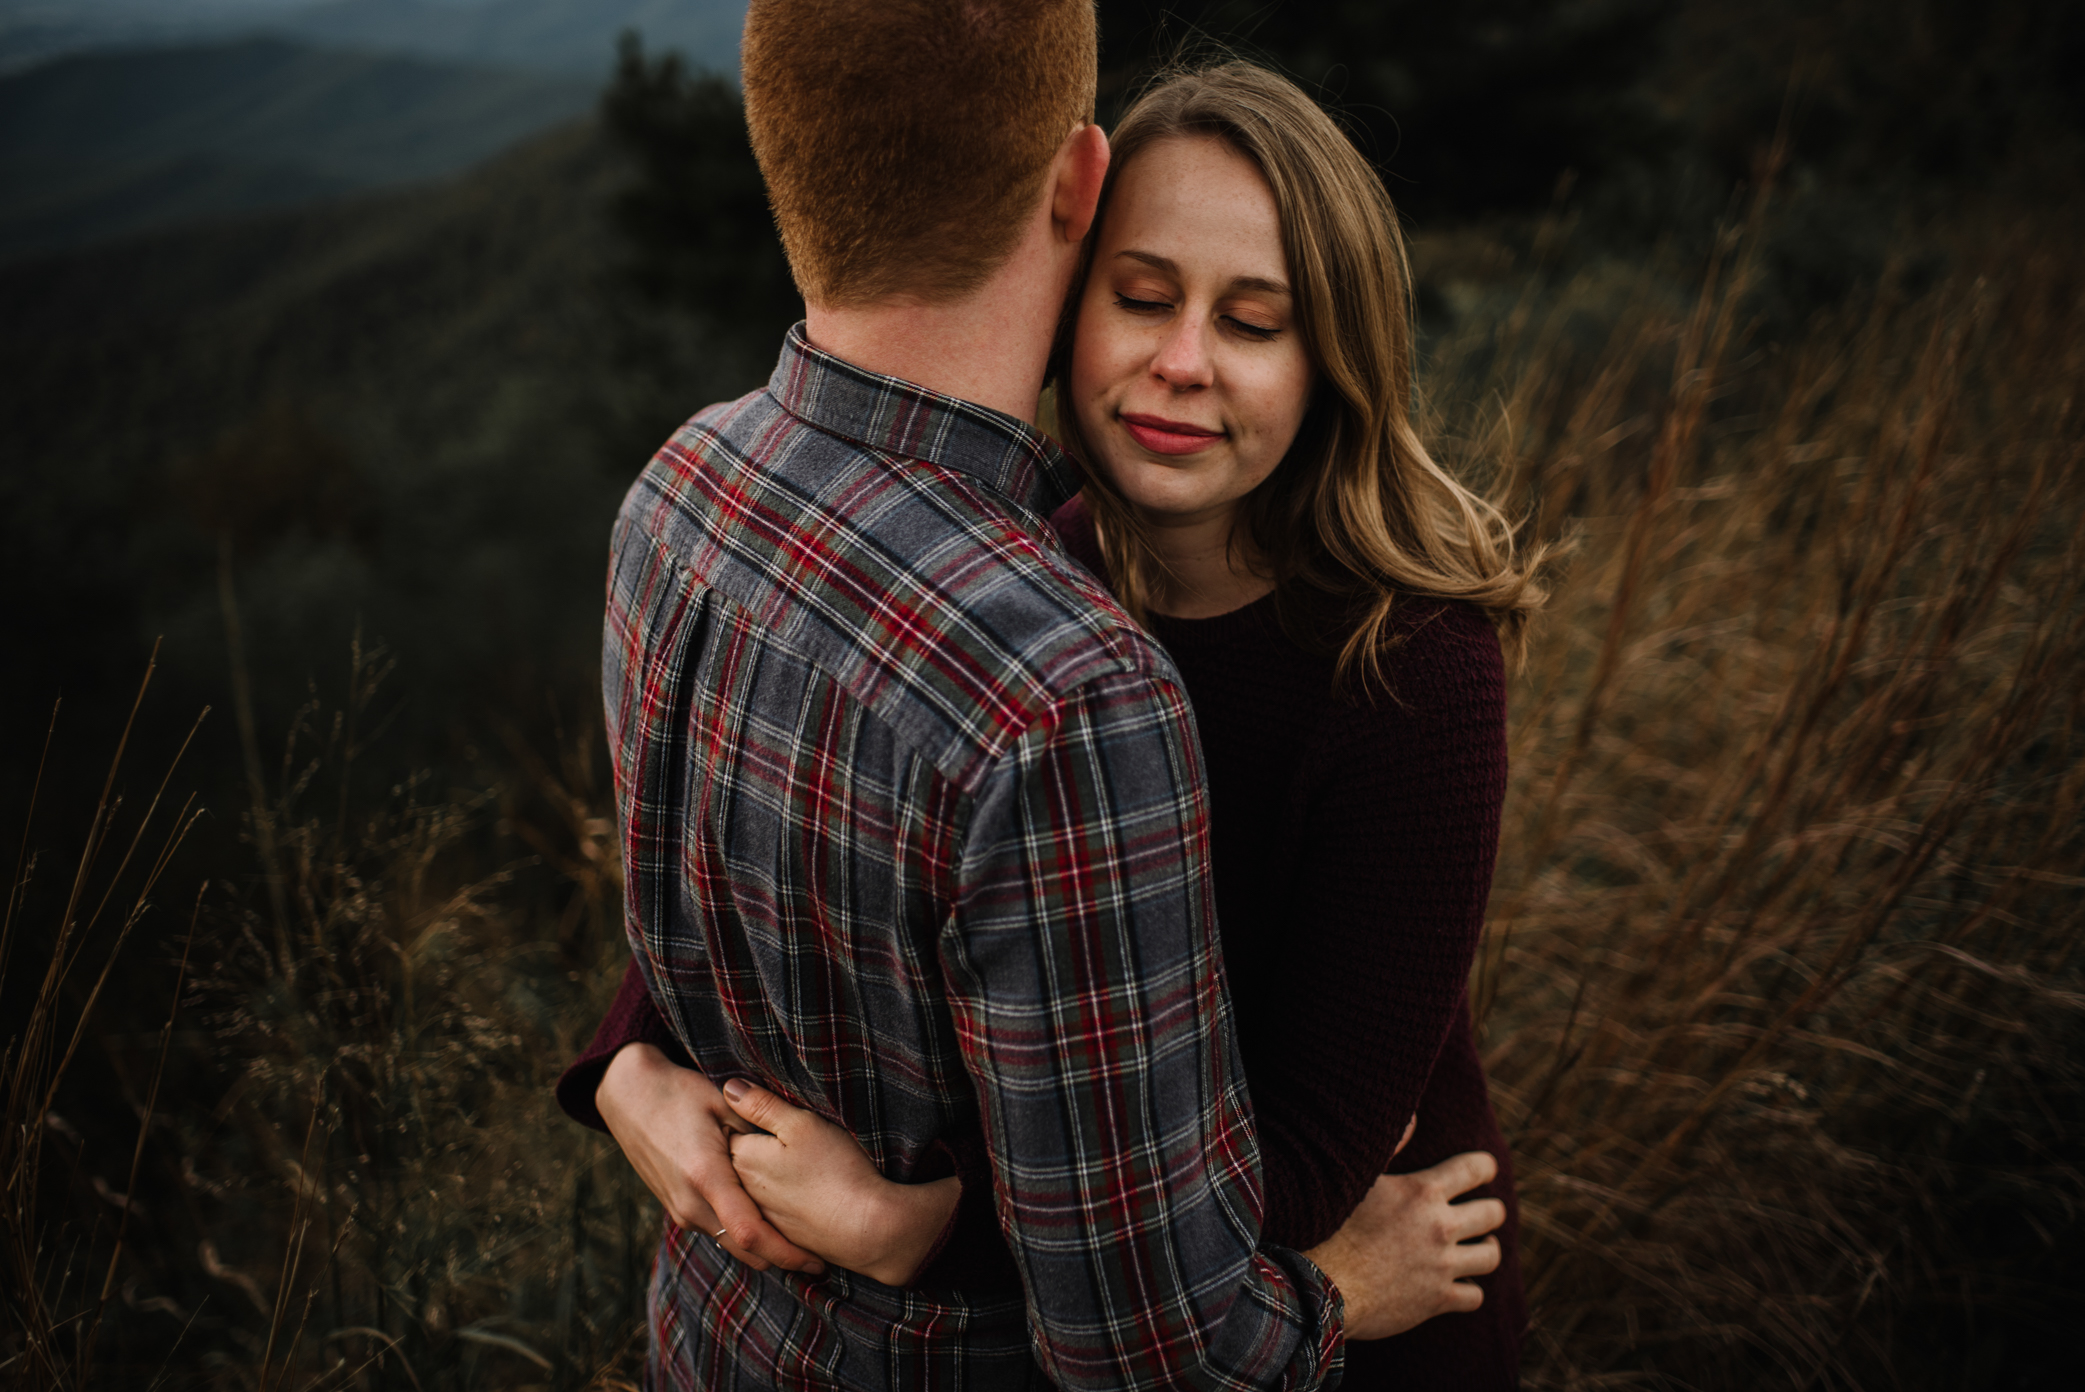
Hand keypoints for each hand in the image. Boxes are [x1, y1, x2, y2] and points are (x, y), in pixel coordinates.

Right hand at [595, 1043, 825, 1274]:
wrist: (630, 1096)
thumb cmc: (679, 1093)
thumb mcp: (723, 1102)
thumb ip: (759, 1126)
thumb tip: (800, 1146)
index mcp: (706, 1176)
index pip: (750, 1232)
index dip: (786, 1253)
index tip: (817, 1260)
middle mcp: (690, 1203)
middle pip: (744, 1250)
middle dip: (781, 1259)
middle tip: (818, 1259)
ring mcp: (680, 1210)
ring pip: (730, 1244)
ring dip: (763, 1247)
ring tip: (799, 1240)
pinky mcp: (677, 1209)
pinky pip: (717, 1231)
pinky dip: (743, 1234)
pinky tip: (767, 1221)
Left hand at [722, 1078, 959, 1286]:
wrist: (866, 1230)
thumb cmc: (836, 1170)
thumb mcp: (801, 1125)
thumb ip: (761, 1105)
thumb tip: (729, 1087)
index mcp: (743, 1159)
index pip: (728, 1129)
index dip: (745, 1118)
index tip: (766, 1115)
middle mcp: (743, 1192)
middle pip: (737, 1160)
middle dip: (752, 1147)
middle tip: (785, 1139)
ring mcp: (761, 1218)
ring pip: (754, 1187)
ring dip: (766, 1176)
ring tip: (798, 1168)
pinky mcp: (780, 1237)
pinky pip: (771, 1212)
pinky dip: (782, 1201)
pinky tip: (805, 1195)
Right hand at [1303, 1150, 1504, 1340]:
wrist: (1322, 1285)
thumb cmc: (1333, 1227)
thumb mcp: (1359, 1178)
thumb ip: (1391, 1146)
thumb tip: (1413, 1118)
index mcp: (1423, 1192)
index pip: (1475, 1169)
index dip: (1485, 1167)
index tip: (1485, 1169)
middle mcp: (1440, 1227)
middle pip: (1493, 1213)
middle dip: (1492, 1210)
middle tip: (1484, 1211)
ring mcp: (1442, 1266)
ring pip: (1491, 1256)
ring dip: (1487, 1249)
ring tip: (1479, 1247)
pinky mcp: (1438, 1300)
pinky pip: (1475, 1296)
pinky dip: (1469, 1290)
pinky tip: (1458, 1285)